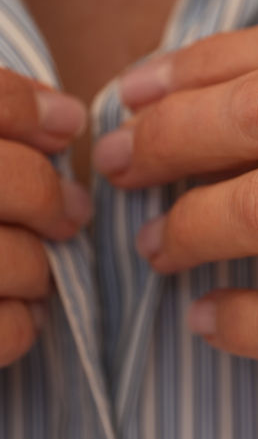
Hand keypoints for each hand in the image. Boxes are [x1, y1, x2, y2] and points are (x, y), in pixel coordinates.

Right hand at [0, 69, 90, 364]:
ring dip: (37, 269)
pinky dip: (19, 324)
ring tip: (30, 273)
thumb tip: (67, 118)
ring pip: (18, 262)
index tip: (65, 126)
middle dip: (52, 200)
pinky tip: (13, 314)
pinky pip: (3, 329)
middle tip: (70, 215)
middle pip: (17, 182)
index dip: (31, 109)